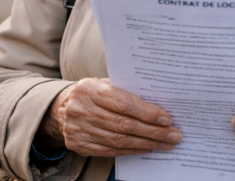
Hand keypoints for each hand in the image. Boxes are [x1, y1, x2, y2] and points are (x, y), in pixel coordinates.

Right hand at [34, 78, 182, 156]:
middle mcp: (82, 110)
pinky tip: (147, 148)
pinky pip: (111, 151)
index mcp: (90, 90)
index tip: (166, 118)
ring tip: (166, 143)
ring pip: (120, 141)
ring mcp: (79, 130)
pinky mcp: (80, 145)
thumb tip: (157, 101)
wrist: (61, 109)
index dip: (147, 113)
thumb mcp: (102, 83)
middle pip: (124, 125)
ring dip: (147, 143)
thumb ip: (124, 90)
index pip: (123, 103)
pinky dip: (132, 150)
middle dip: (153, 132)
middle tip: (173, 134)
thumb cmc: (91, 93)